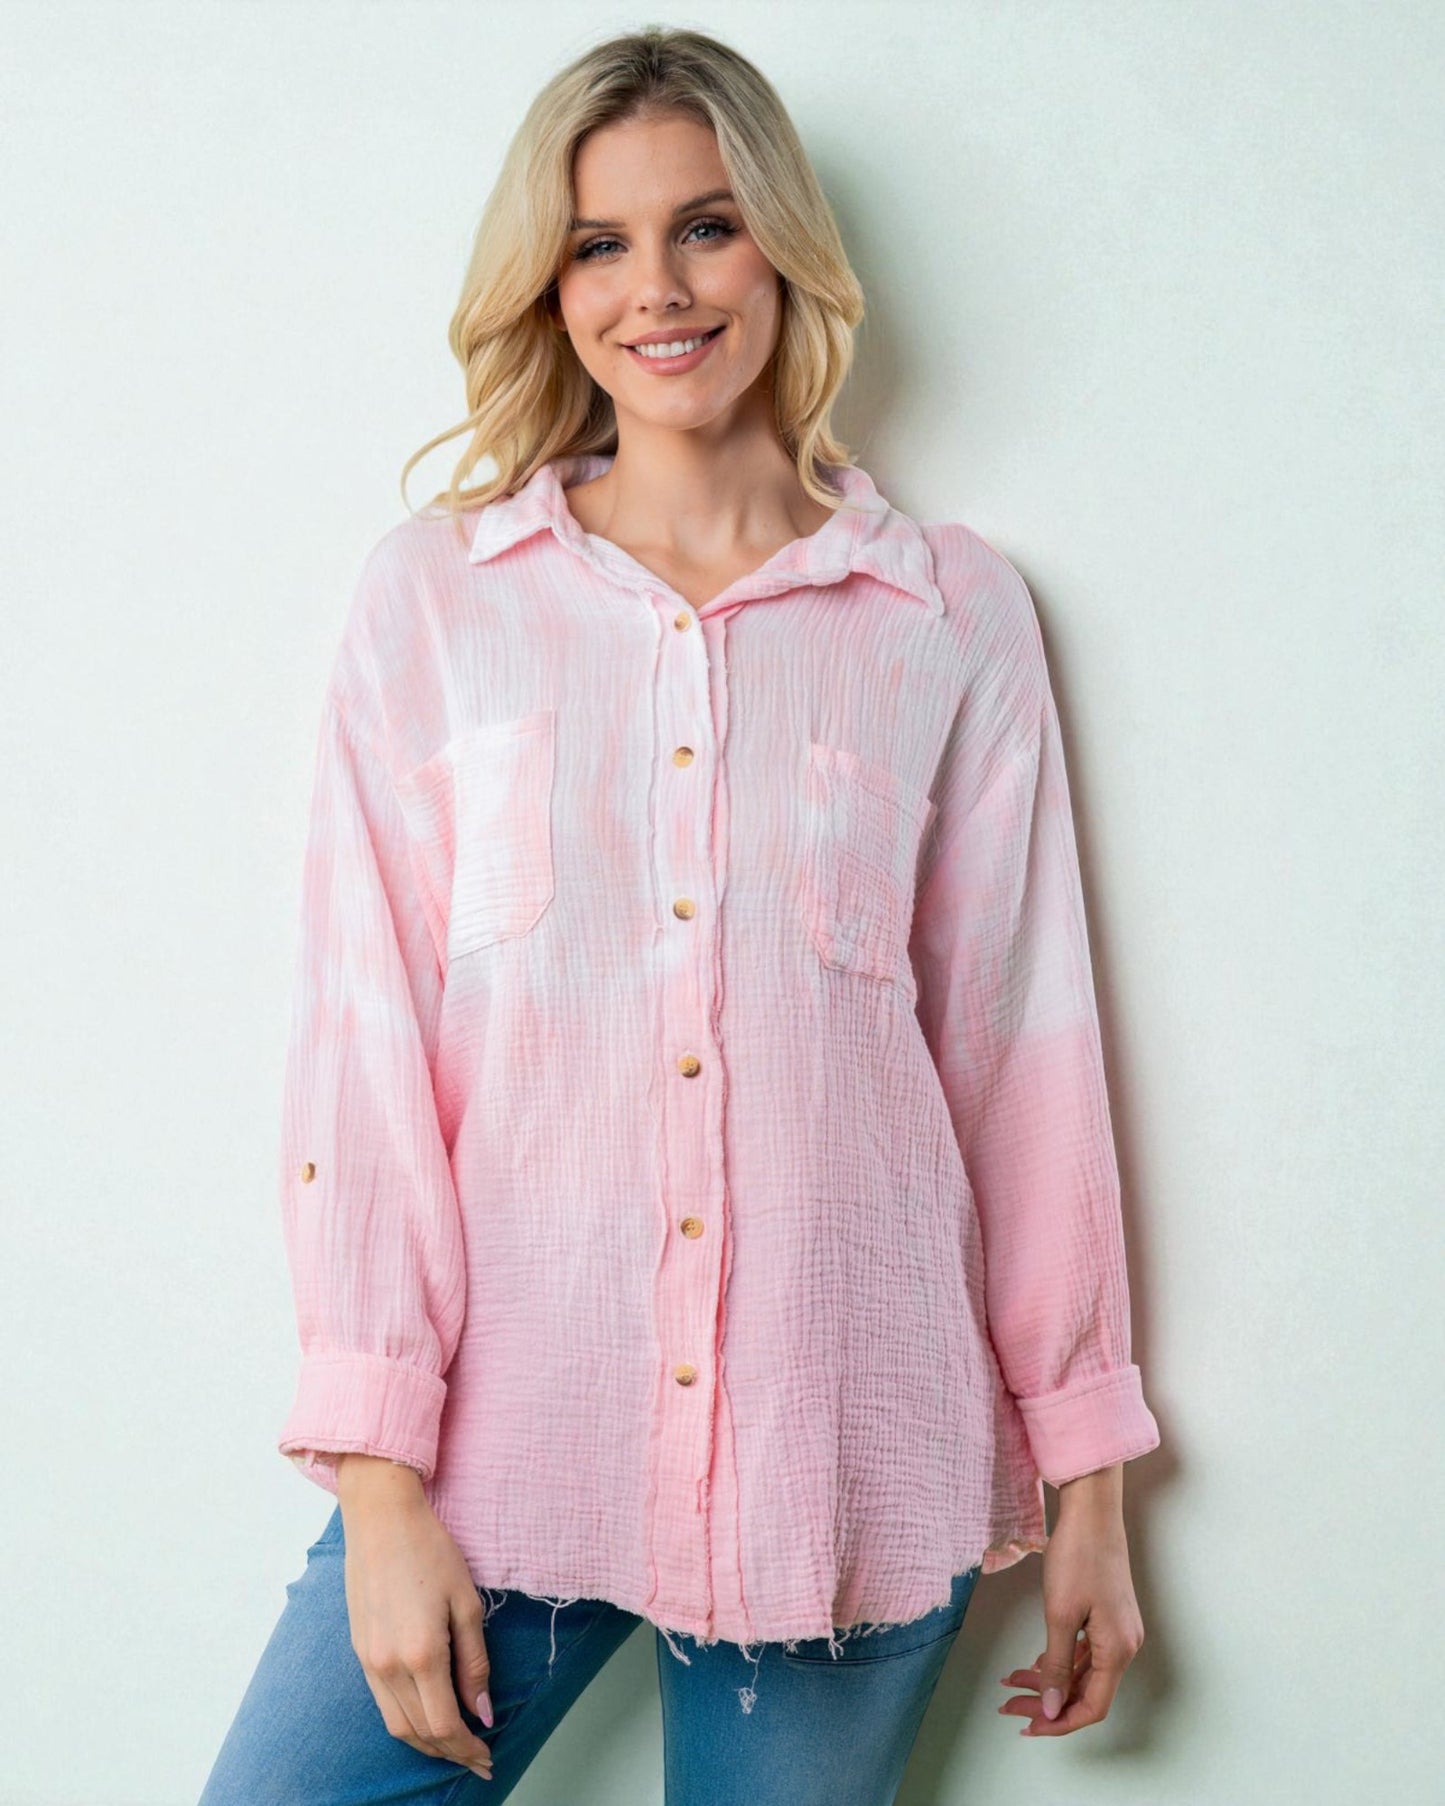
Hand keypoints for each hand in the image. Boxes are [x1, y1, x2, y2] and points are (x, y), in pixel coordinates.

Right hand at [336, 1456, 494, 1779]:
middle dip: (449, 1752)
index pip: (444, 1724)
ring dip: (426, 1743)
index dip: (467, 1748)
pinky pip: (382, 1702)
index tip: (487, 1756)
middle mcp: (389, 1665)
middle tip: (476, 1759)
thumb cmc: (430, 1551)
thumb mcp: (466, 1602)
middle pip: (419, 1732)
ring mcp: (369, 1660)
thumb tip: (482, 1710)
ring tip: (454, 1746)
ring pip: (396, 1724)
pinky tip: (425, 1715)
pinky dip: (405, 1720)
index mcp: (421, 1653)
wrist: (381, 1518)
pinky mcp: (359, 1650)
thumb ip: (475, 1662)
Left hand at [997, 1465, 1144, 1737]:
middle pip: (1086, 1692)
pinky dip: (1061, 1661)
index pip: (1092, 1707)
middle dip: (1048, 1703)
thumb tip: (1053, 1708)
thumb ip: (1057, 1665)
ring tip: (1013, 1683)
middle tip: (1010, 1704)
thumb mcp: (1061, 1614)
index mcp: (1117, 1650)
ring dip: (1050, 1681)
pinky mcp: (1108, 1617)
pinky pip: (1086, 1653)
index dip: (1060, 1723)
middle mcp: (1124, 1646)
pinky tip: (1036, 1663)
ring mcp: (1118, 1631)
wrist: (1092, 1511)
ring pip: (1083, 1672)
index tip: (1028, 1724)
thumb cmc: (1078, 1556)